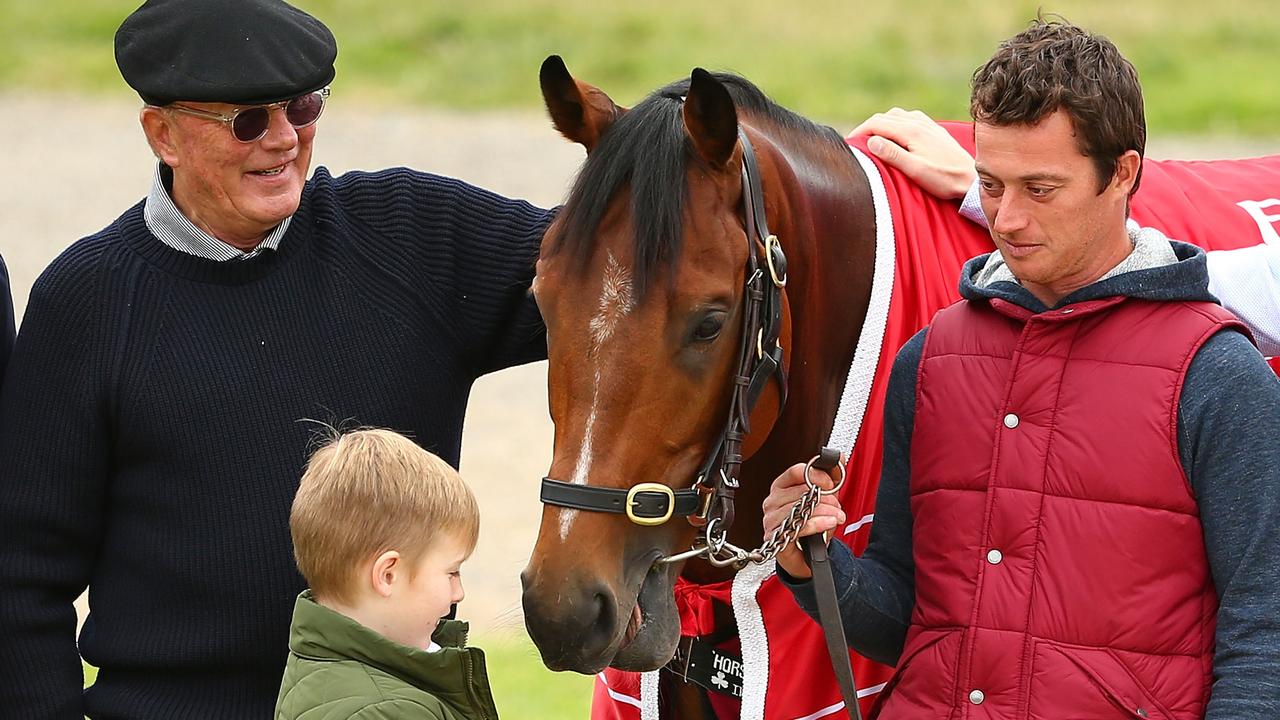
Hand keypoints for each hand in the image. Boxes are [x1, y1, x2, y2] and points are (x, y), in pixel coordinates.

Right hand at [762, 463, 845, 579]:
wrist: (807, 555)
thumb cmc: (812, 525)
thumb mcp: (825, 498)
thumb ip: (831, 476)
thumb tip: (839, 457)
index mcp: (781, 487)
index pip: (796, 471)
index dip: (817, 476)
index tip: (831, 484)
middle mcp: (772, 501)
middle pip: (800, 491)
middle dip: (825, 498)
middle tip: (837, 505)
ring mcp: (771, 519)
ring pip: (800, 508)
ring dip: (825, 512)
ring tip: (837, 516)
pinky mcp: (775, 537)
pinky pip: (798, 527)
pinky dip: (817, 524)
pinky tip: (829, 523)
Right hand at [847, 108, 976, 199]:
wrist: (971, 179)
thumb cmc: (943, 179)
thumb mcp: (915, 170)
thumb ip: (892, 154)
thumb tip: (872, 140)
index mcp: (911, 131)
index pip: (877, 123)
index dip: (859, 132)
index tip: (849, 144)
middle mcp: (919, 122)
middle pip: (885, 117)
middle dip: (868, 127)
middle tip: (857, 143)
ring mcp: (928, 124)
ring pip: (897, 115)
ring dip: (881, 123)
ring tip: (873, 138)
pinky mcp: (934, 129)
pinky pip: (909, 117)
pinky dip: (896, 122)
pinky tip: (896, 132)